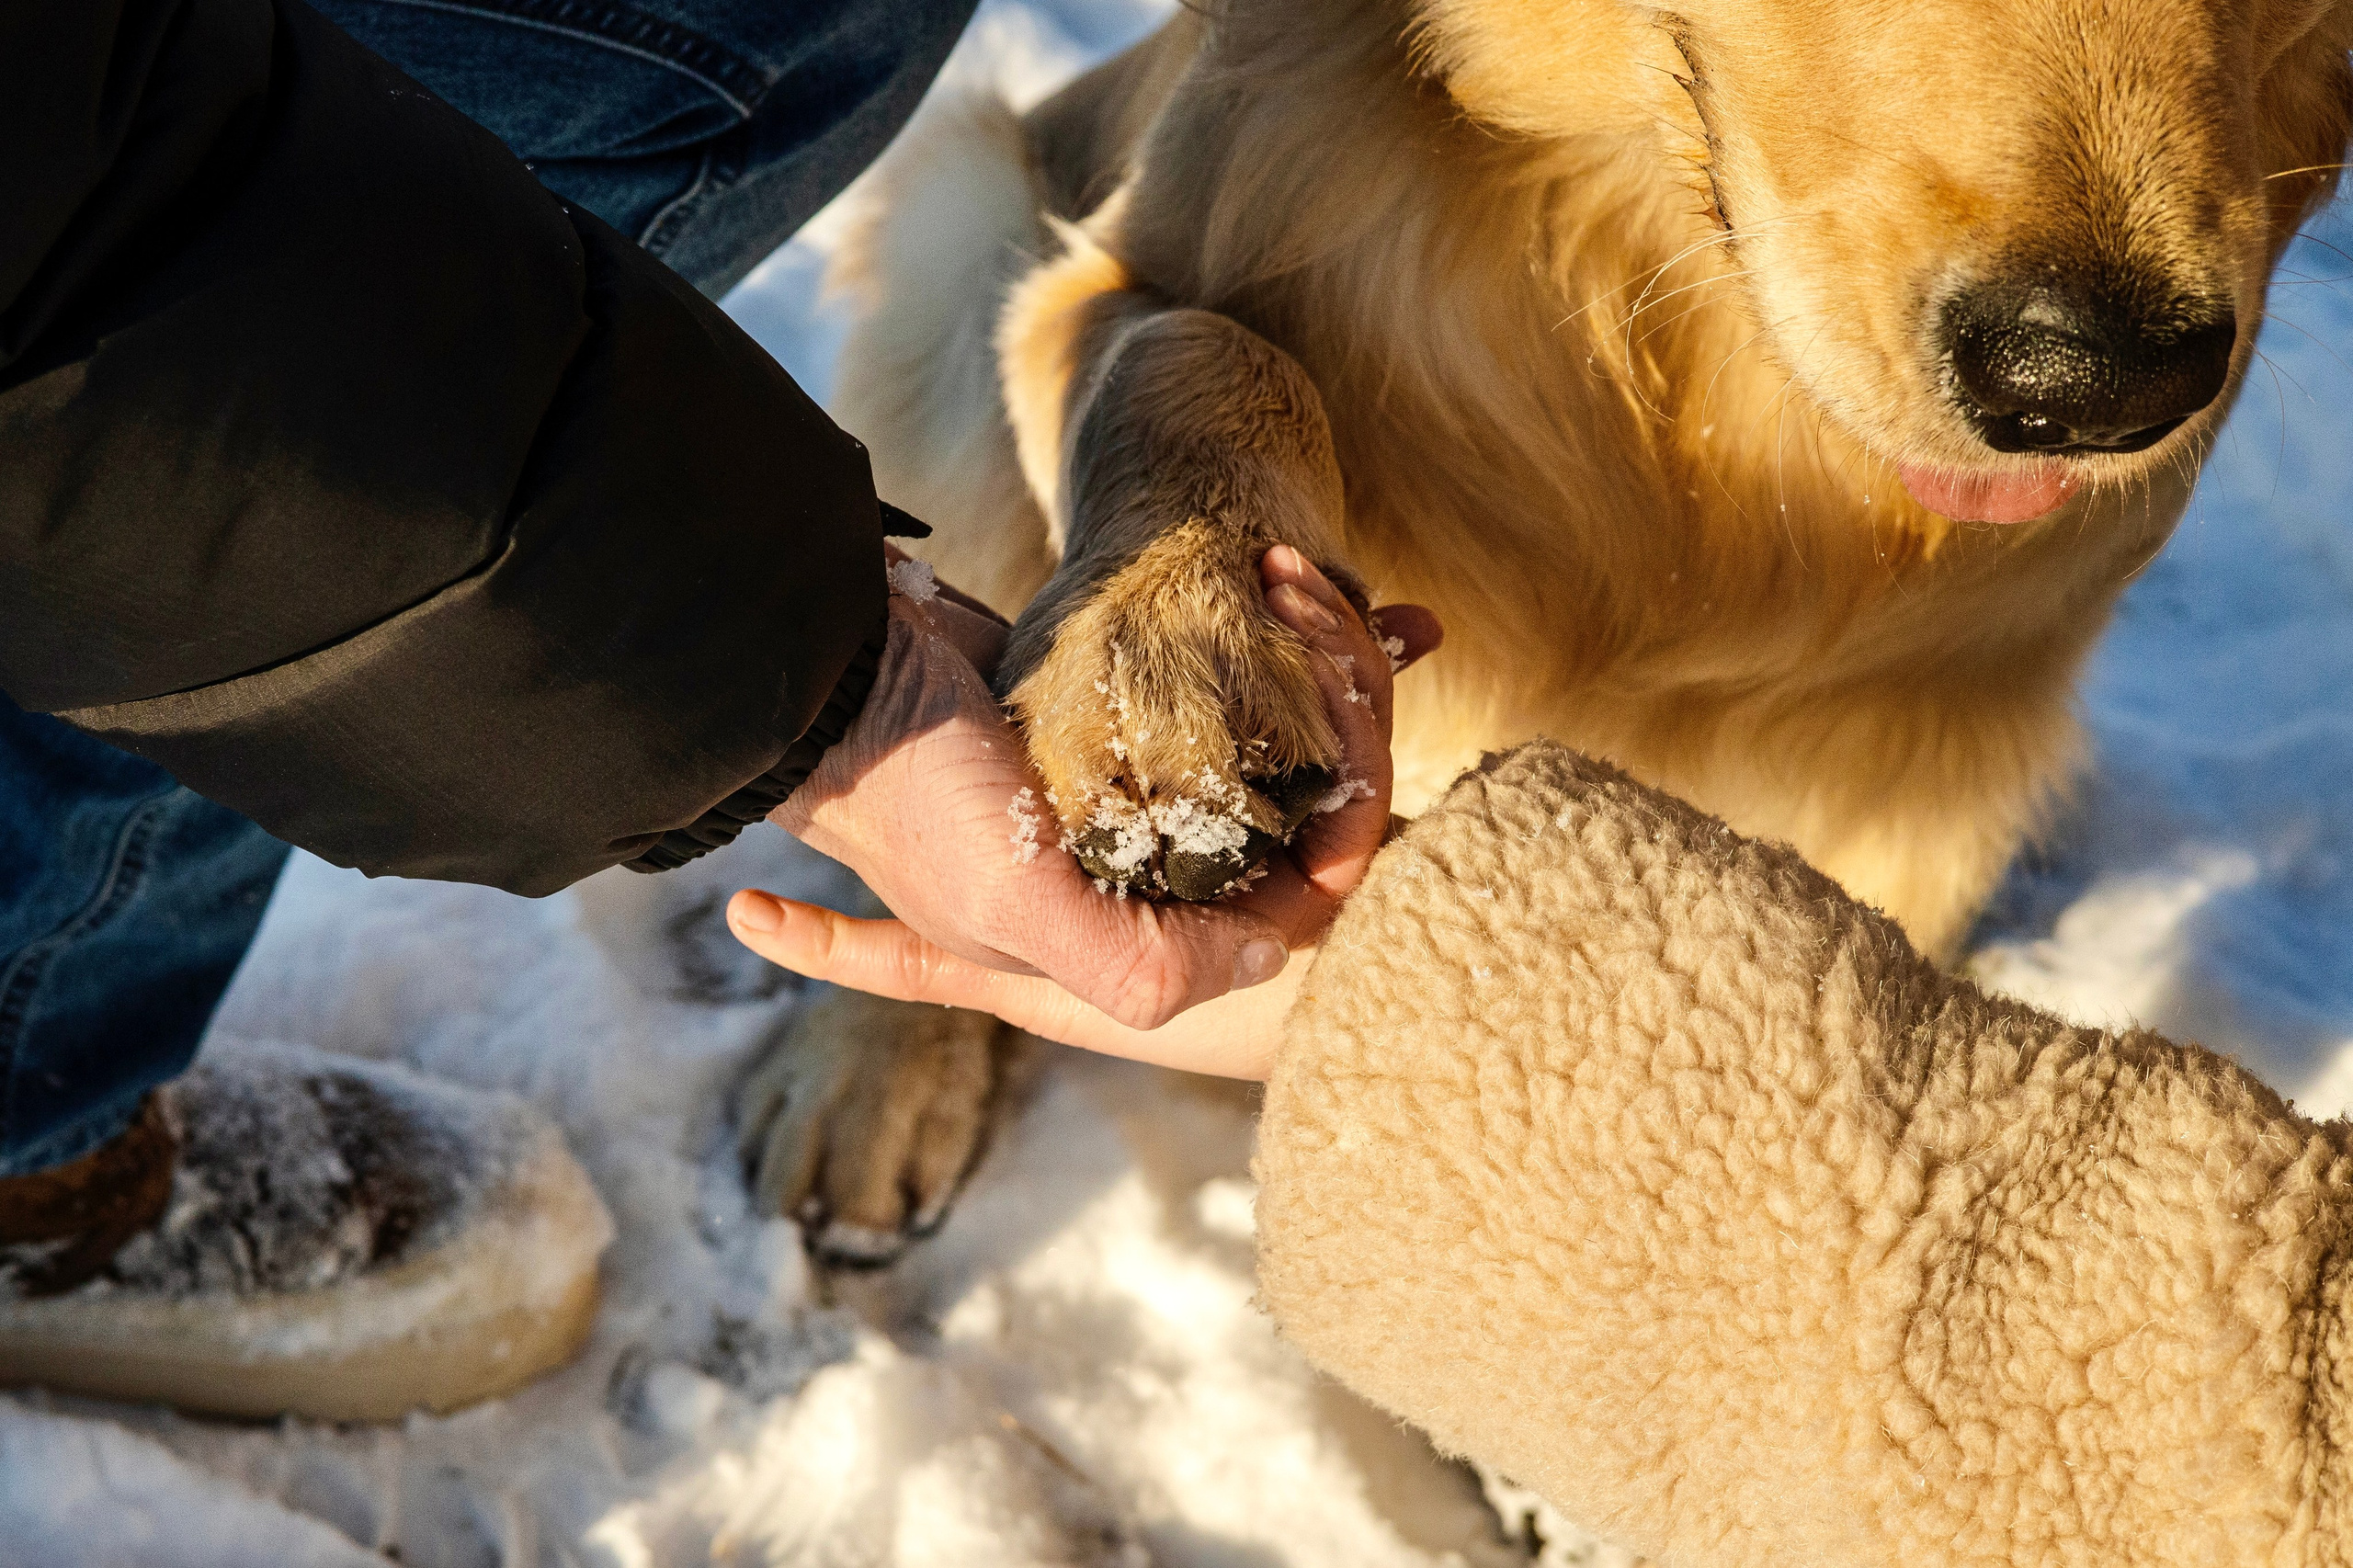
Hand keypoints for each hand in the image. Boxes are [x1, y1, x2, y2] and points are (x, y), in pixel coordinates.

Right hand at [728, 545, 1438, 1052]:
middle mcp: (1129, 880)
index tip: (1362, 742)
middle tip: (1377, 625)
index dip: (1343, 842)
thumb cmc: (918, 796)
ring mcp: (1118, 803)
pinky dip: (1291, 656)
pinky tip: (1357, 626)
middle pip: (1293, 827)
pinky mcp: (1107, 724)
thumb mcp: (1016, 909)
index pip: (1283, 916)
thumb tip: (1270, 953)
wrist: (830, 681)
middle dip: (1357, 730)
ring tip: (1370, 610)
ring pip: (1271, 757)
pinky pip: (1224, 699)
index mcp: (1116, 945)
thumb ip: (1139, 966)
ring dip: (1333, 682)